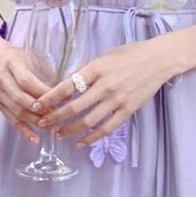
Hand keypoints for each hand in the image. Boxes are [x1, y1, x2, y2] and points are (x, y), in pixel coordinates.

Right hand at [0, 38, 51, 145]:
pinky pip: (10, 119)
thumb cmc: (15, 56)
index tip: (58, 99)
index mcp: (11, 63)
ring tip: (50, 128)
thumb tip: (66, 89)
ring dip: (34, 122)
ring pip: (16, 111)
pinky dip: (23, 130)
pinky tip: (34, 139)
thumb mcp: (30, 56)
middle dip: (39, 110)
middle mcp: (2, 78)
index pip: (26, 81)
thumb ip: (46, 71)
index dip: (42, 92)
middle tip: (57, 116)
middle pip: (20, 99)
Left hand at [30, 40, 175, 148]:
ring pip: (88, 120)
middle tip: (43, 123)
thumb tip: (65, 83)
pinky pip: (107, 128)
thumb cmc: (130, 54)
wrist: (158, 59)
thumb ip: (85, 70)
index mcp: (96, 68)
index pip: (66, 86)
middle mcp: (105, 85)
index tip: (36, 105)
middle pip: (74, 107)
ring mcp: (117, 99)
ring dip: (70, 129)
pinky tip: (81, 142)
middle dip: (55, 117)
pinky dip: (92, 137)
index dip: (49, 98)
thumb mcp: (103, 56)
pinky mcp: (128, 110)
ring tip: (59, 134)